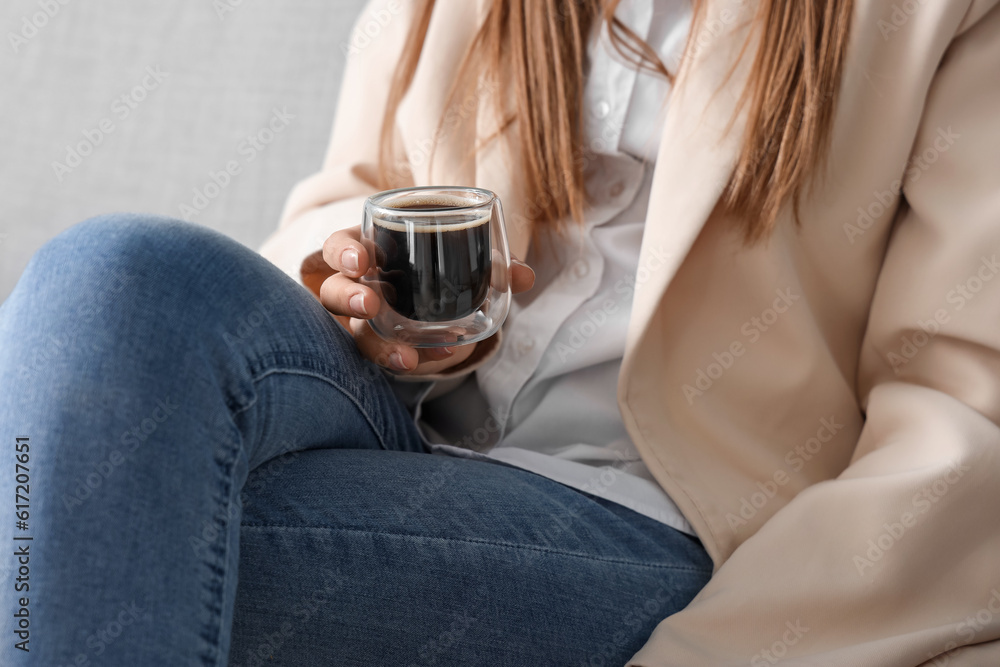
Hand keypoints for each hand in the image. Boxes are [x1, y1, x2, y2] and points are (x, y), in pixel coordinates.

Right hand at [315, 224, 534, 374]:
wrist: (436, 302)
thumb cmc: (439, 264)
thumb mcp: (461, 257)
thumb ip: (492, 264)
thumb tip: (523, 276)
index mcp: (368, 249)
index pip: (339, 247)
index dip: (343, 251)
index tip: (360, 259)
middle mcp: (356, 285)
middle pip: (333, 291)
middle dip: (348, 297)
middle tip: (369, 305)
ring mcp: (361, 321)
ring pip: (354, 333)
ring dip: (378, 345)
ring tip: (404, 358)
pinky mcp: (378, 347)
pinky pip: (383, 358)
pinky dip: (405, 361)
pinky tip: (424, 364)